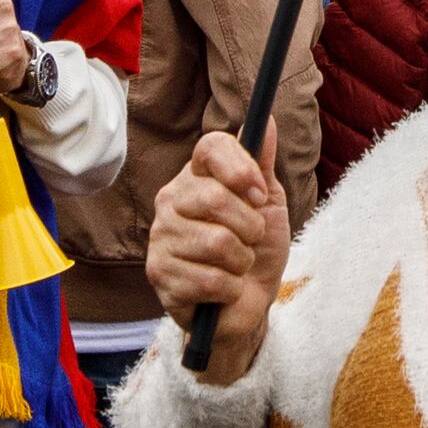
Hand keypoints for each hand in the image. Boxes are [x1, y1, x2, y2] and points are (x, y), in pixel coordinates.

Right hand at [145, 132, 290, 367]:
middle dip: (250, 227)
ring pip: (216, 243)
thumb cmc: (256, 250)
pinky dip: (229, 289)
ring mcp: (161, 237)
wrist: (247, 305)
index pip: (211, 147)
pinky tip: (222, 290)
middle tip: (251, 240)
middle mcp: (171, 200)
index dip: (241, 168)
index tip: (260, 194)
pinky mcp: (159, 275)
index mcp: (197, 176)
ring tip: (236, 267)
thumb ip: (262, 165)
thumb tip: (267, 122)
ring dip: (242, 262)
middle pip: (216, 197)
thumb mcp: (267, 205)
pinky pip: (209, 279)